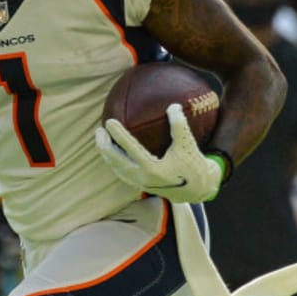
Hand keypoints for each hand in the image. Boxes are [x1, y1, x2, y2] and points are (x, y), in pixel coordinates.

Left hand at [95, 103, 223, 203]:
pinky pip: (122, 173)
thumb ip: (180, 126)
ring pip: (117, 169)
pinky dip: (115, 162)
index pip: (130, 149)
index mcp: (153, 169)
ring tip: (101, 140)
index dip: (119, 134)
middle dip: (104, 147)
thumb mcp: (188, 145)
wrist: (197, 189)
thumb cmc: (193, 165)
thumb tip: (172, 106)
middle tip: (99, 131)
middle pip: (116, 161)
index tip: (109, 122)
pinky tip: (112, 153)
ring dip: (107, 155)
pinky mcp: (142, 186)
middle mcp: (144, 178)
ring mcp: (141, 184)